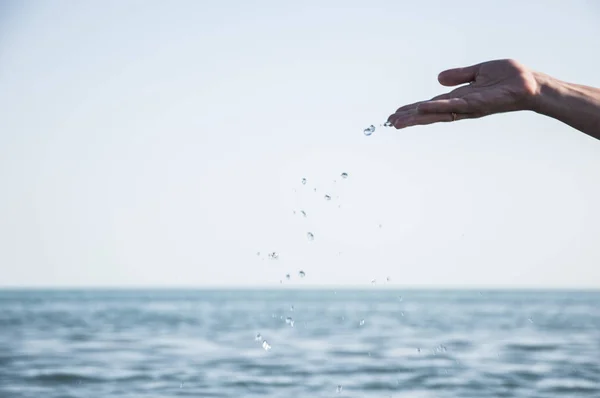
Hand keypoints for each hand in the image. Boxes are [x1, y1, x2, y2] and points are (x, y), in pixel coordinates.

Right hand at [387, 59, 540, 128]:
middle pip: (430, 114)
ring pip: (437, 114)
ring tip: (398, 121)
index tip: (395, 115)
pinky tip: (422, 108)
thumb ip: (459, 75)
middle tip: (389, 123)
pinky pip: (453, 106)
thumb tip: (438, 79)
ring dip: (417, 117)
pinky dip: (437, 107)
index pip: (431, 105)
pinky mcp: (477, 105)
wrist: (531, 84)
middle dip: (410, 118)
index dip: (413, 109)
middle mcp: (460, 106)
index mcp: (459, 98)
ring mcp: (467, 107)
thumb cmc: (509, 78)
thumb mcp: (479, 72)